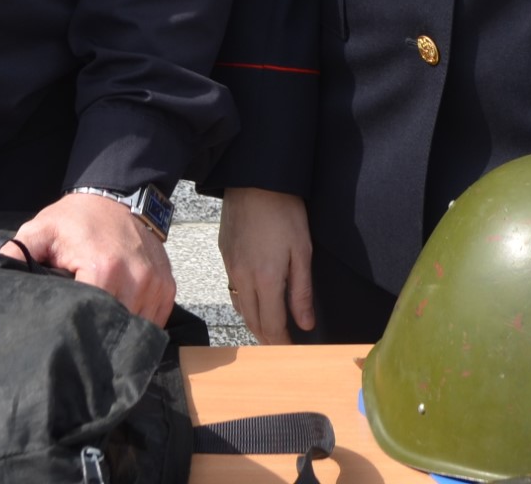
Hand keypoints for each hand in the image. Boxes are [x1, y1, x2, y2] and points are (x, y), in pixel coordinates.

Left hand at [4, 192, 174, 324]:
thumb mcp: (42, 229)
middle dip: (97, 337)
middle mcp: (136, 279)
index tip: (64, 335)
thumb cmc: (78, 218)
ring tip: (100, 333)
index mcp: (104, 268)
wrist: (118, 196)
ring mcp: (156, 285)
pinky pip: (156, 321)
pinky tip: (121, 321)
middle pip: (116, 330)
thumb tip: (0, 272)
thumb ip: (19, 251)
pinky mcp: (167, 287)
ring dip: (120, 334)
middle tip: (79, 341)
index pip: (92, 320)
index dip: (75, 331)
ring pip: (139, 330)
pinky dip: (139, 324)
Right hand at [219, 187, 314, 343]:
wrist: (254, 181)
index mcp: (266, 280)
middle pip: (254, 322)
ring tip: (270, 328)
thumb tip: (306, 324)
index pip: (272, 325)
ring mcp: (231, 268)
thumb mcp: (302, 251)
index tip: (292, 350)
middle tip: (283, 345)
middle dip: (268, 338)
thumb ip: (302, 291)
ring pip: (241, 308)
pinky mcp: (225, 256)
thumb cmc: (283, 212)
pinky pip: (233, 290)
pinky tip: (254, 302)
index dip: (282, 343)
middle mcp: (244, 279)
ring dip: (255, 323)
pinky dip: (245, 304)